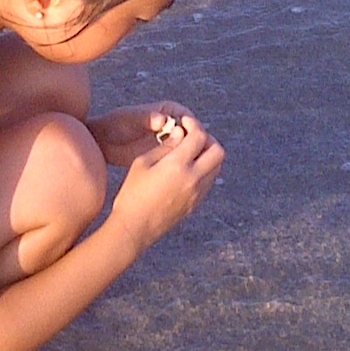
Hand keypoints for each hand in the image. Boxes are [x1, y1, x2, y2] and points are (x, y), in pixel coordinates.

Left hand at [87, 101, 193, 166]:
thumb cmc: (115, 124)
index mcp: (167, 110)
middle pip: (191, 133)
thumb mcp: (130, 119)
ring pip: (186, 147)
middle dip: (193, 144)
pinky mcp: (164, 154)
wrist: (103, 142)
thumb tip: (161, 120)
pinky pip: (177, 158)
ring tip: (182, 166)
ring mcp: (169, 140)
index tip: (190, 138)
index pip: (188, 117)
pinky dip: (179, 164)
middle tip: (189, 156)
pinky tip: (176, 173)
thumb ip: (146, 118)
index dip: (192, 127)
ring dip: (187, 156)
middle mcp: (172, 124)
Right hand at [108, 115, 224, 254]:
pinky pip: (209, 180)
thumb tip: (179, 133)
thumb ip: (165, 146)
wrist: (135, 227)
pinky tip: (187, 168)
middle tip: (191, 136)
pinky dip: (205, 169)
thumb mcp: (142, 163)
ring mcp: (197, 193)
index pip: (199, 136)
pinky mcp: (196, 203)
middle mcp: (193, 178)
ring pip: (217, 167)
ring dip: (208, 154)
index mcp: (178, 165)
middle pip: (217, 151)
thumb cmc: (132, 194)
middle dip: (207, 139)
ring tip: (190, 152)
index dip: (193, 124)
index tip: (184, 123)